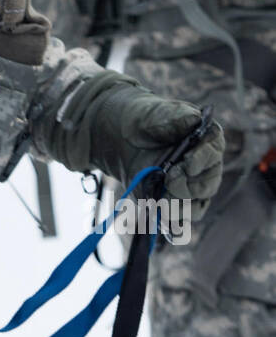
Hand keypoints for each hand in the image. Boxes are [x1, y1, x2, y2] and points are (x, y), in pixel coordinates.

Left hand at [42, 71, 224, 223]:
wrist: (124, 138)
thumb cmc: (146, 121)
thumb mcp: (157, 113)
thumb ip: (177, 116)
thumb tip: (194, 120)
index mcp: (206, 142)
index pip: (213, 152)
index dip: (202, 159)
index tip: (187, 162)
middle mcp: (204, 169)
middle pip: (207, 185)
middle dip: (188, 186)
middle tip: (169, 180)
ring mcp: (190, 190)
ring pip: (195, 208)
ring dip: (179, 206)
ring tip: (161, 198)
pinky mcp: (172, 204)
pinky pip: (178, 222)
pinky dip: (170, 224)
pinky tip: (160, 218)